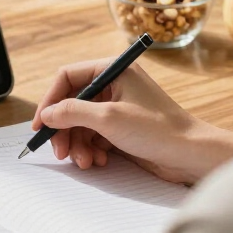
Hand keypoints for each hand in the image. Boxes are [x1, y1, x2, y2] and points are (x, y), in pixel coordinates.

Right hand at [32, 60, 232, 184]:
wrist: (191, 155)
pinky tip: (98, 161)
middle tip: (60, 152)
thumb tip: (47, 114)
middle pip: (72, 104)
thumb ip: (72, 112)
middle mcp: (115, 85)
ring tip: (85, 161)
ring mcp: (118, 107)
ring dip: (78, 144)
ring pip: (81, 123)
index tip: (41, 125)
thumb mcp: (108, 118)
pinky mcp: (122, 128)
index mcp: (114, 70)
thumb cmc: (159, 130)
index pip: (68, 78)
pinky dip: (90, 150)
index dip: (50, 101)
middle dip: (64, 130)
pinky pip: (93, 136)